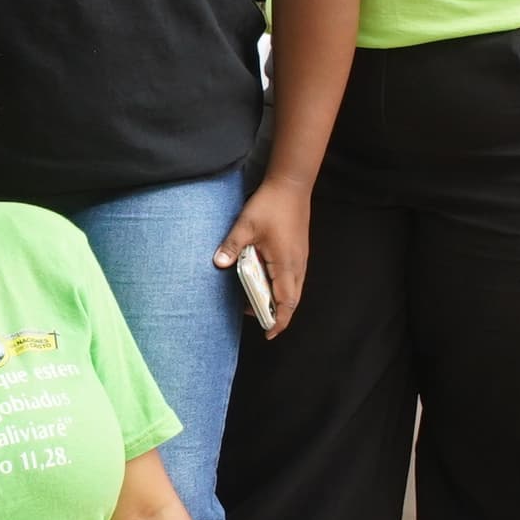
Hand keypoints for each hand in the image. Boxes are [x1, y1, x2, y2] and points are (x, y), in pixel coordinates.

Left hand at [214, 175, 311, 332]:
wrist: (291, 185)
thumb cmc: (271, 205)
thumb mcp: (246, 225)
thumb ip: (232, 245)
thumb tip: (218, 263)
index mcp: (286, 264)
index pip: (285, 302)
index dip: (278, 320)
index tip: (268, 333)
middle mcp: (297, 265)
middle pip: (292, 300)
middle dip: (277, 314)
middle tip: (258, 321)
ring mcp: (300, 258)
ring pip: (294, 290)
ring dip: (279, 301)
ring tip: (257, 303)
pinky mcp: (299, 251)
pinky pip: (294, 278)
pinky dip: (282, 288)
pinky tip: (266, 282)